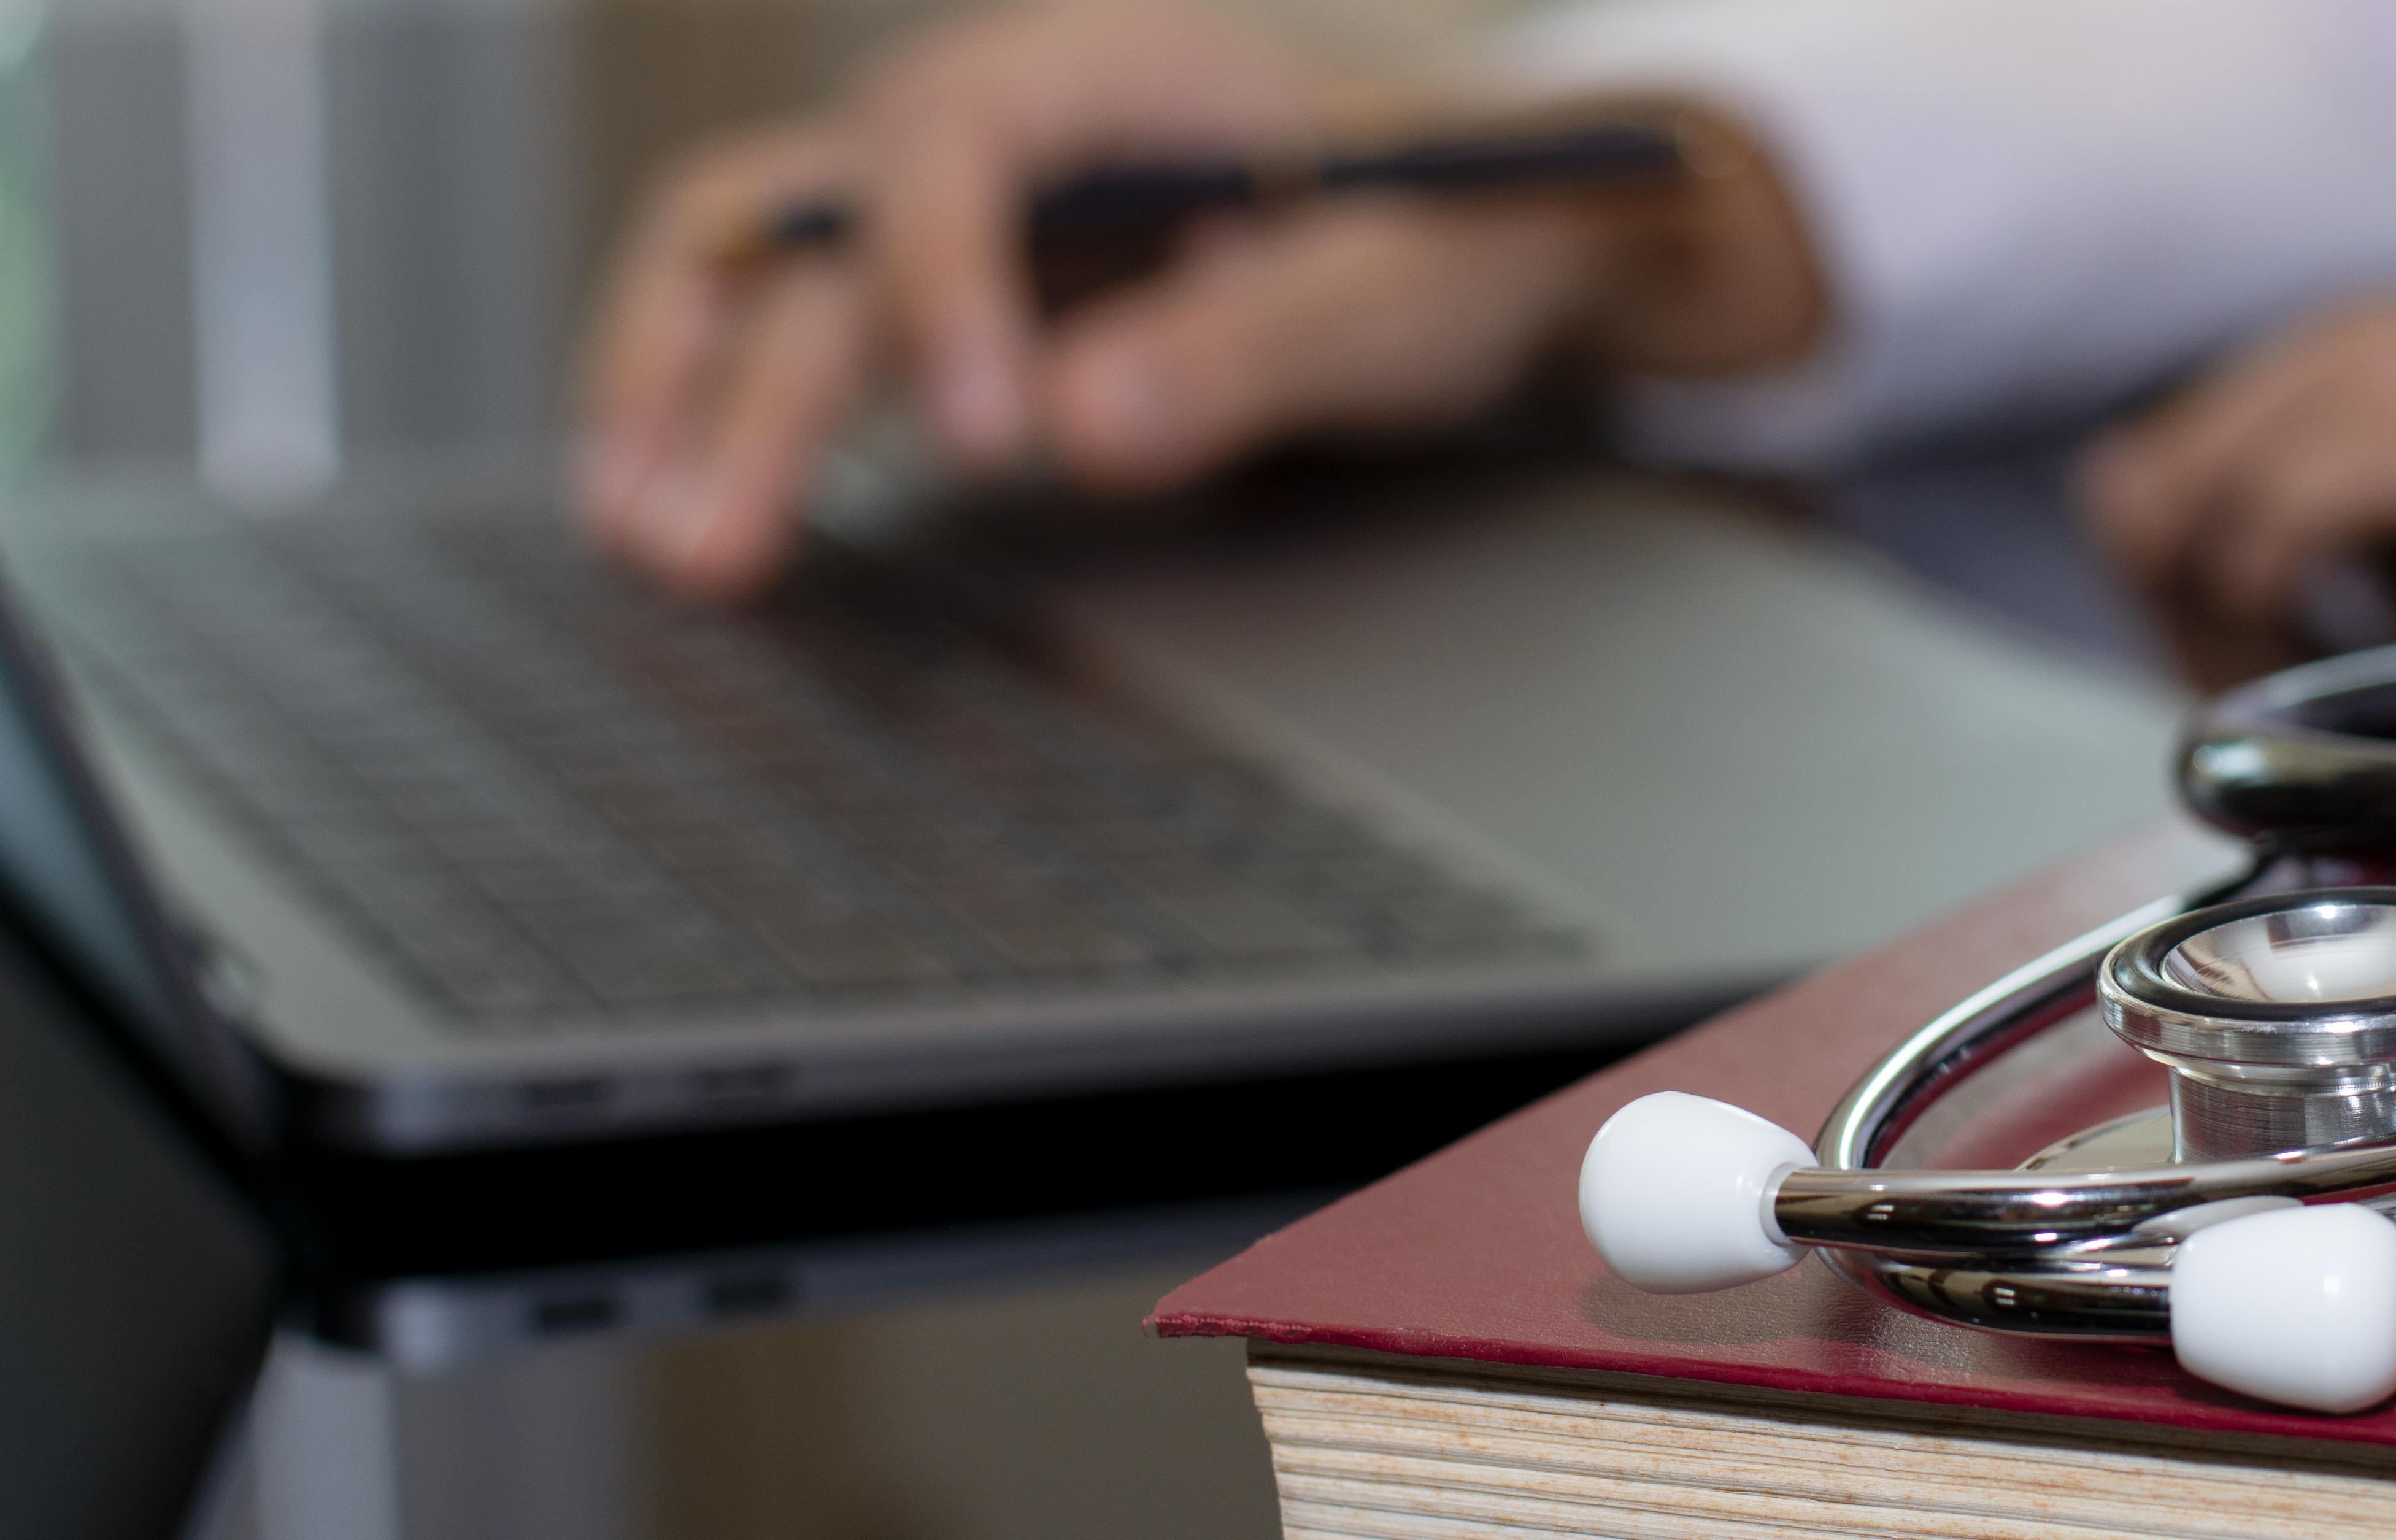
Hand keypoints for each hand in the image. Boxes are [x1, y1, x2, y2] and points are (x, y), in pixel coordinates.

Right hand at [578, 0, 1821, 600]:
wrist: (1480, 227)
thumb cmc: (1449, 232)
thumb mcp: (1395, 292)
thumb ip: (1253, 351)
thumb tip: (1083, 430)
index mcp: (1119, 72)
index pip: (967, 144)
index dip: (945, 286)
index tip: (978, 440)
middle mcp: (1005, 118)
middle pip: (824, 215)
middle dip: (753, 381)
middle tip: (713, 543)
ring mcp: (961, 201)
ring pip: (763, 254)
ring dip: (682, 387)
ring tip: (636, 533)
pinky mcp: (948, 285)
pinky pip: (799, 317)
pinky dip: (725, 403)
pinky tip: (676, 502)